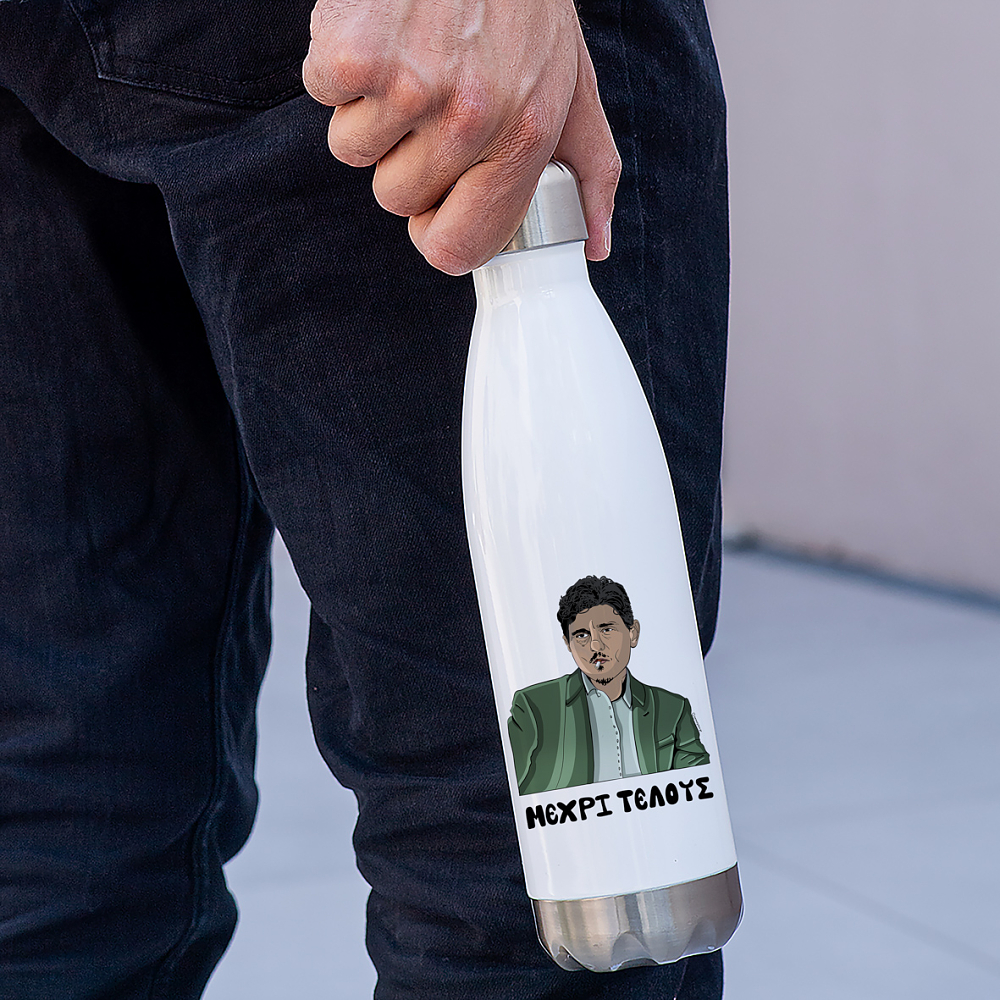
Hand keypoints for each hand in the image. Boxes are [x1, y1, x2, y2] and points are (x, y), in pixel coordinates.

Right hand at [302, 0, 620, 273]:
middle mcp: (471, 121)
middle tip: (428, 95)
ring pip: (354, 150)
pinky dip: (337, 65)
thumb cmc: (523, 1)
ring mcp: (409, 89)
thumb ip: (590, 167)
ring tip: (407, 55)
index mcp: (526, 137)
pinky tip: (378, 29)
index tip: (434, 208)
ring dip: (368, 109)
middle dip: (402, 155)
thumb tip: (595, 244)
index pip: (459, 247)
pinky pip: (322, 96)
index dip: (437, 233)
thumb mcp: (575, 81)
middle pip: (396, 198)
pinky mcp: (354, 56)